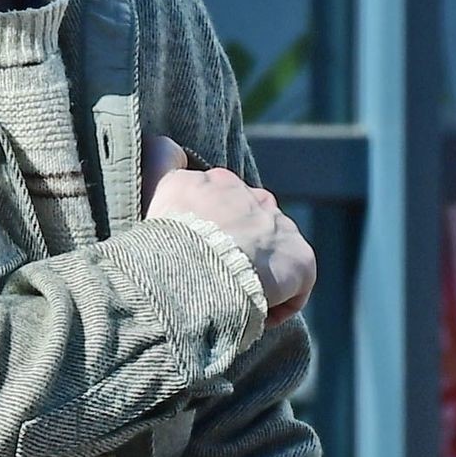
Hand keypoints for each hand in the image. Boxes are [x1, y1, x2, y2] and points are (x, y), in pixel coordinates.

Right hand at [145, 151, 317, 324]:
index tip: (193, 253)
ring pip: (272, 253)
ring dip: (258, 275)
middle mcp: (253, 197)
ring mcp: (279, 227)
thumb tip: (162, 141)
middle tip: (215, 278)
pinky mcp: (300, 259)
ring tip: (234, 300)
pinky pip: (293, 287)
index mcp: (216, 182)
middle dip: (238, 248)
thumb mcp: (155, 190)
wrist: (194, 275)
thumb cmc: (165, 242)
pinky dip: (276, 305)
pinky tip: (252, 315)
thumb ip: (159, 161)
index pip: (220, 198)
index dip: (209, 228)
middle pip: (251, 223)